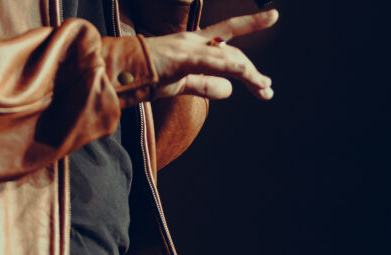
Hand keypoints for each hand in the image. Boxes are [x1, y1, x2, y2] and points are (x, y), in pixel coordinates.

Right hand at [146, 8, 277, 100]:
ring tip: (264, 88)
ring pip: (228, 59)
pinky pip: (212, 63)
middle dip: (253, 71)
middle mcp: (194, 41)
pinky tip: (247, 77)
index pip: (227, 36)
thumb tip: (230, 89)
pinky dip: (231, 69)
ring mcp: (188, 48)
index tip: (272, 28)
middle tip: (268, 88)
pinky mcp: (182, 58)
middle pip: (233, 51)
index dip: (250, 32)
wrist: (119, 73)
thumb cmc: (145, 77)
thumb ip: (206, 85)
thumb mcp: (182, 84)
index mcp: (193, 44)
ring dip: (249, 75)